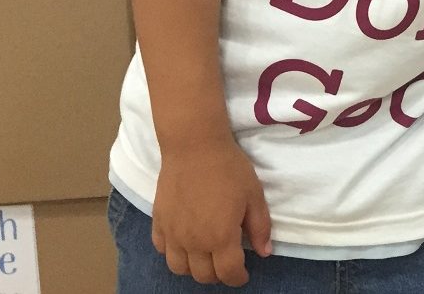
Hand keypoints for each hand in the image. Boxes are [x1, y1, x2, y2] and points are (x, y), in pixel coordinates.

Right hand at [151, 138, 272, 286]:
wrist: (194, 146)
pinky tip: (184, 242)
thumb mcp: (254, 196)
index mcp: (221, 238)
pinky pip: (162, 249)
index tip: (243, 273)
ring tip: (205, 256)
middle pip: (203, 276)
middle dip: (218, 275)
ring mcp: (173, 234)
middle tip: (227, 263)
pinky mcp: (158, 222)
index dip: (239, 278)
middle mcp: (194, 242)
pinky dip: (174, 253)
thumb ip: (260, 227)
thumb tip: (264, 253)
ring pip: (179, 268)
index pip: (229, 273)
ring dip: (194, 268)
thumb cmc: (229, 169)